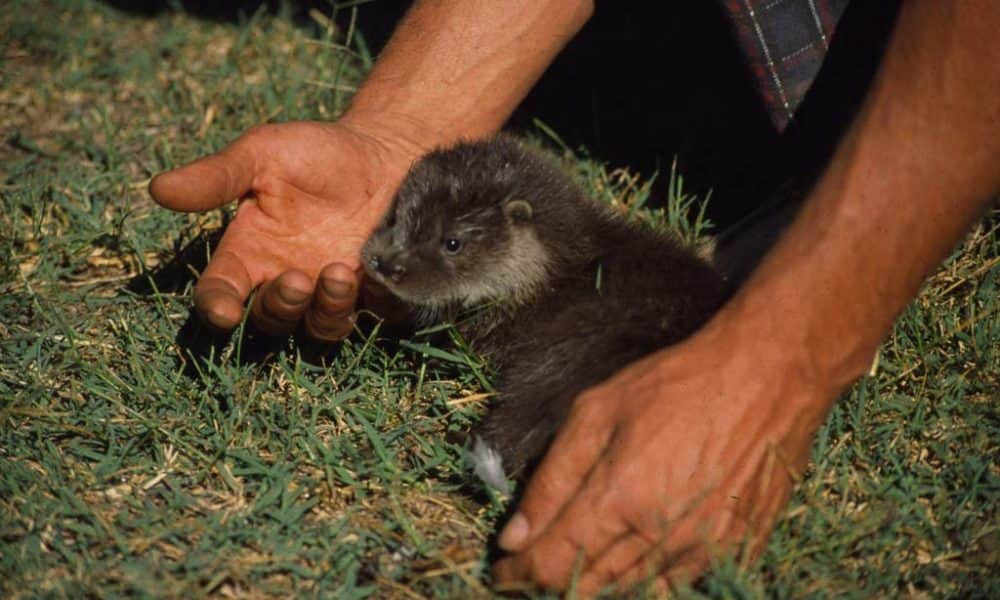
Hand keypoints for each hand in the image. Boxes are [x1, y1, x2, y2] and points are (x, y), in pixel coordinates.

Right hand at [149, 120, 417, 338]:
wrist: (384, 153)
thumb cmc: (316, 152)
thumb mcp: (262, 154)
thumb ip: (217, 177)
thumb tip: (157, 189)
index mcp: (248, 252)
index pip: (220, 291)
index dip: (217, 307)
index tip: (224, 311)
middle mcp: (283, 279)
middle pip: (268, 320)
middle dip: (278, 307)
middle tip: (297, 279)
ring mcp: (328, 292)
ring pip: (315, 329)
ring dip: (322, 312)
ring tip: (338, 273)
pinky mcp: (371, 294)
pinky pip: (367, 318)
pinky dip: (368, 307)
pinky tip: (374, 278)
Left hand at [492, 310, 838, 594]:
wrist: (767, 377)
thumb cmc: (678, 384)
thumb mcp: (597, 412)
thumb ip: (552, 479)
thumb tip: (515, 536)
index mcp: (619, 501)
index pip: (551, 564)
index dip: (518, 573)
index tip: (502, 568)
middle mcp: (660, 537)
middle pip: (588, 588)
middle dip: (550, 582)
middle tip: (531, 567)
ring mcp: (703, 551)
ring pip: (631, 593)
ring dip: (595, 587)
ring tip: (575, 566)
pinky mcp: (735, 551)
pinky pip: (677, 587)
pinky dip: (645, 584)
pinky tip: (631, 563)